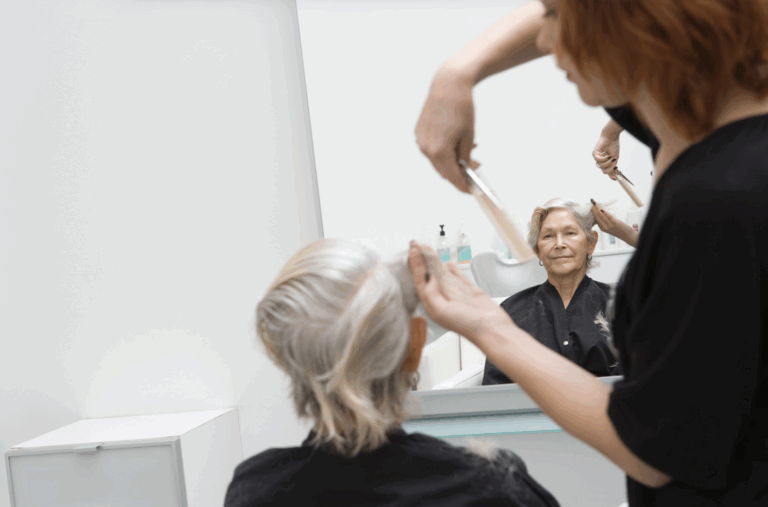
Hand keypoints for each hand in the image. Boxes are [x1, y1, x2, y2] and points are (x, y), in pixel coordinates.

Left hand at [408, 241, 513, 342]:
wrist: (492, 328)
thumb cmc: (468, 326)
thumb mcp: (442, 311)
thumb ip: (432, 294)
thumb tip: (430, 279)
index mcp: (433, 305)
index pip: (420, 280)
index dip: (416, 265)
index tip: (413, 250)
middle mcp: (442, 298)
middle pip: (428, 275)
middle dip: (421, 260)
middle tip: (415, 245)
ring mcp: (456, 293)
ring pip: (442, 274)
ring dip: (434, 261)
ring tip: (427, 249)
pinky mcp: (468, 291)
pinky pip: (457, 277)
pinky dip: (452, 269)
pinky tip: (446, 263)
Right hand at [415, 67, 480, 193]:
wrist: (447, 85)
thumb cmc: (461, 108)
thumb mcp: (469, 135)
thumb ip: (466, 157)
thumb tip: (466, 169)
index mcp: (439, 151)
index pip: (452, 177)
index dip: (462, 186)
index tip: (470, 191)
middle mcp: (426, 148)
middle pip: (443, 171)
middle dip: (459, 172)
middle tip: (475, 166)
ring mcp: (420, 141)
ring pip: (437, 160)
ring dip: (451, 159)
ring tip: (468, 149)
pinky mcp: (419, 133)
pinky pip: (431, 148)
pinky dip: (443, 149)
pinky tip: (455, 140)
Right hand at [590, 199, 637, 247]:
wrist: (627, 236)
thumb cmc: (620, 230)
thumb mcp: (610, 227)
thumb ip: (605, 222)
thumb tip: (601, 213)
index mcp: (602, 228)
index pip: (596, 219)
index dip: (593, 212)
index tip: (592, 207)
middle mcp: (604, 227)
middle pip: (597, 217)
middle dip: (594, 209)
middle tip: (592, 203)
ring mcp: (609, 225)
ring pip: (601, 216)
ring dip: (597, 209)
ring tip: (595, 204)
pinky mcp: (615, 223)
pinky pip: (608, 216)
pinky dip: (604, 212)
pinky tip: (601, 209)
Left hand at [593, 134, 619, 180]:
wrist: (612, 137)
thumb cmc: (614, 146)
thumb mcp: (615, 158)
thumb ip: (614, 167)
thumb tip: (614, 177)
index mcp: (605, 162)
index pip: (606, 171)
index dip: (611, 174)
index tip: (615, 178)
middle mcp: (600, 161)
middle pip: (604, 171)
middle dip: (610, 168)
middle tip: (614, 163)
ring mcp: (597, 157)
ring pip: (601, 166)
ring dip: (608, 162)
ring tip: (611, 157)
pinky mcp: (594, 154)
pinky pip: (598, 160)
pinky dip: (604, 159)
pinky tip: (607, 155)